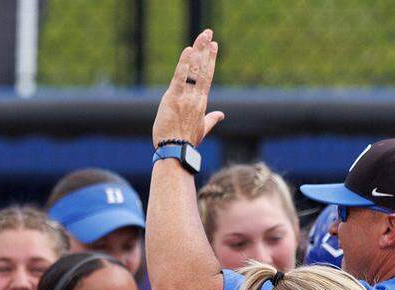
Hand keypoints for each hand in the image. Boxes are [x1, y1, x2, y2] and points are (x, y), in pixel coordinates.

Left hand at [152, 29, 224, 147]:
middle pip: (202, 69)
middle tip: (208, 32)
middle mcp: (196, 97)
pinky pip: (180, 78)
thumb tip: (221, 114)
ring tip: (202, 36)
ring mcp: (185, 97)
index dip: (211, 60)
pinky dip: (183, 64)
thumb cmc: (187, 143)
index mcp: (202, 102)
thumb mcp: (202, 130)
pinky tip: (187, 51)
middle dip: (206, 49)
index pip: (207, 76)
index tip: (214, 46)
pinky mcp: (173, 99)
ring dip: (197, 51)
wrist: (176, 152)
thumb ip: (212, 119)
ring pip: (193, 70)